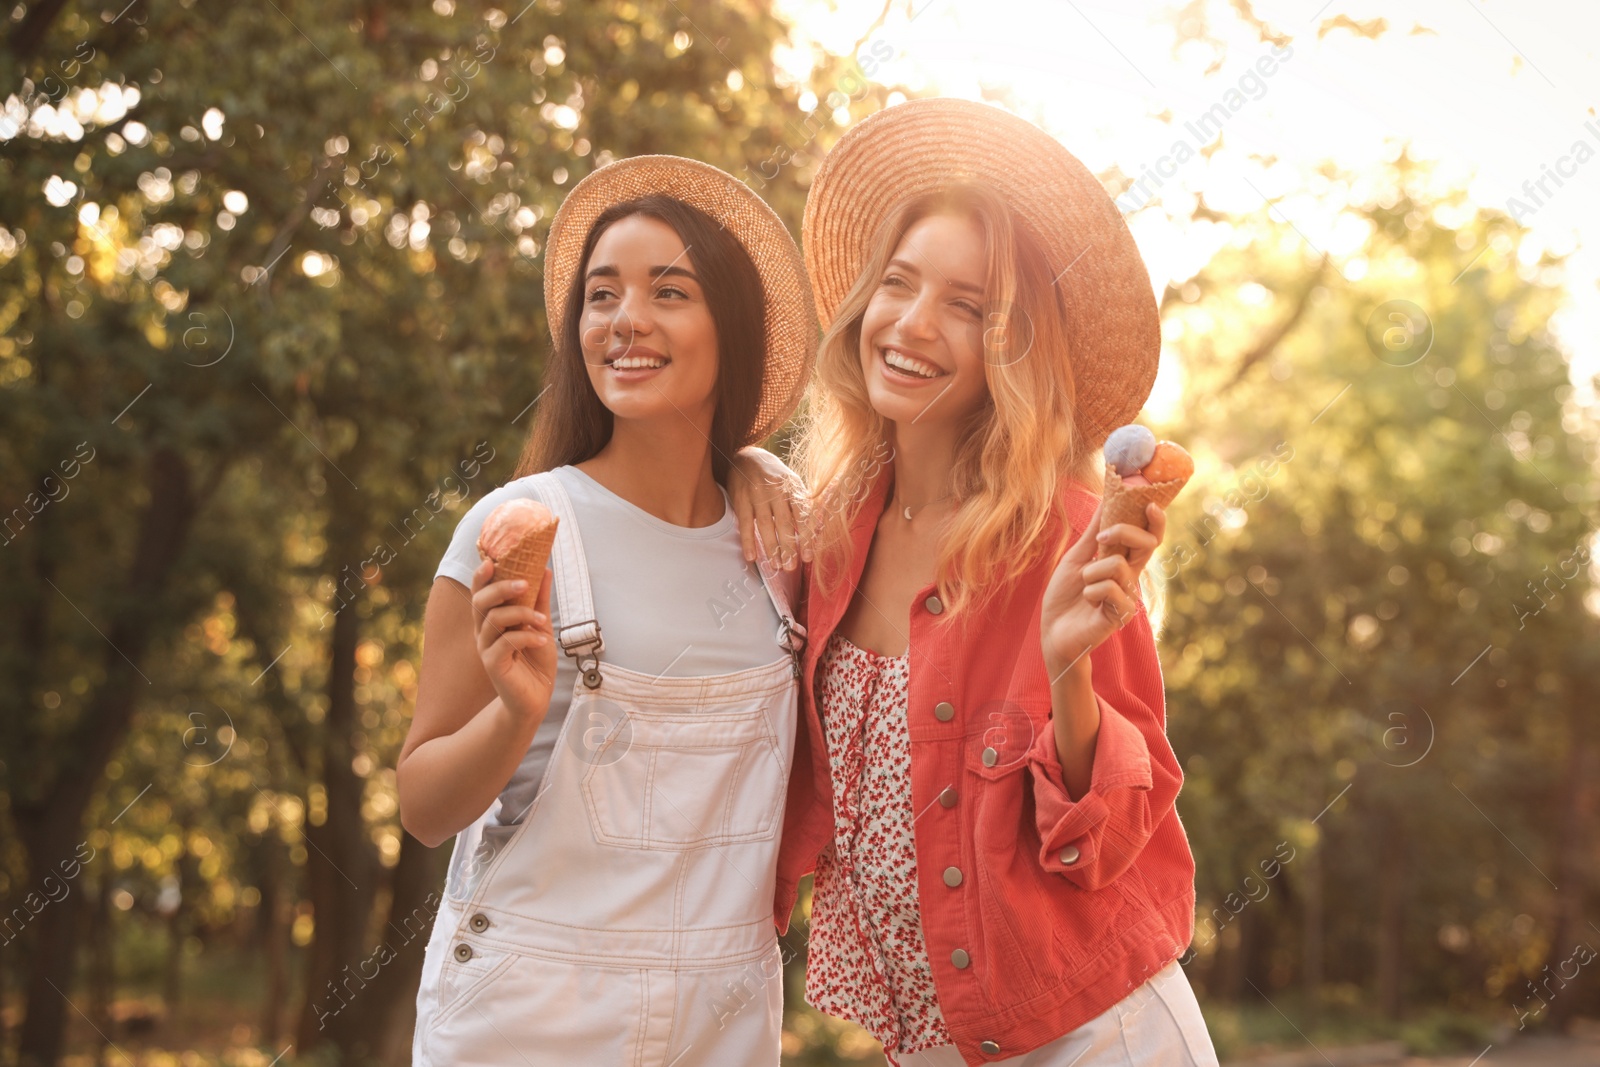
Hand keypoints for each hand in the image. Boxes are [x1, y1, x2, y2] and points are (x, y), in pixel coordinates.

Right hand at [469, 558, 557, 731]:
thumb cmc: (535, 660)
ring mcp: (486, 649)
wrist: (537, 696)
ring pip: (494, 620)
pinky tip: (541, 639)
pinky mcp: (493, 665)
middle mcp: (484, 632)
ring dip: (521, 614)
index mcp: (491, 619)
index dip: (482, 576)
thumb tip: (544, 568)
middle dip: (501, 589)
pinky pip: (506, 643)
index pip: (479, 593)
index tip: (493, 560)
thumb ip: (539, 599)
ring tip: (542, 620)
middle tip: (525, 584)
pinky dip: (526, 637)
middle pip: (481, 602)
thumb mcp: (540, 624)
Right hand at [728, 446, 809, 571]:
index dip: (805, 538)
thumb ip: (803, 505)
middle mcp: (776, 490)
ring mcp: (757, 494)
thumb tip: (819, 528)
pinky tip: (752, 556)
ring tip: (776, 565)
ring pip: (765, 525)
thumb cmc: (774, 475)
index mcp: (792, 486)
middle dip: (788, 547)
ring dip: (771, 548)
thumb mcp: (792, 484)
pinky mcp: (741, 499)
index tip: (807, 557)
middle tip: (791, 567)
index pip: (802, 516)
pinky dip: (748, 541)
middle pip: (784, 523)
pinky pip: (745, 524)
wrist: (747, 456)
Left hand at [1040, 499, 1165, 679]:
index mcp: (1123, 562)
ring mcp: (1129, 596)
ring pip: (1118, 565)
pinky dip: (1091, 591)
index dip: (1156, 520)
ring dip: (1091, 572)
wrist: (1053, 630)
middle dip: (1124, 532)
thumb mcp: (1077, 557)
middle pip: (1146, 543)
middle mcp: (1131, 577)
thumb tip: (1106, 499)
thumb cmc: (1064, 595)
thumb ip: (1094, 532)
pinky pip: (1109, 588)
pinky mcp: (1123, 614)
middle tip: (1099, 540)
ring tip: (1083, 587)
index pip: (1149, 537)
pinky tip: (1087, 603)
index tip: (1149, 502)